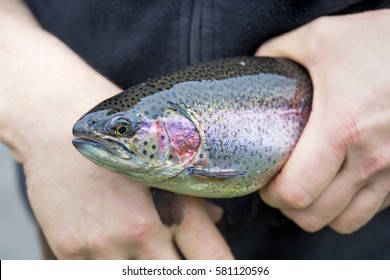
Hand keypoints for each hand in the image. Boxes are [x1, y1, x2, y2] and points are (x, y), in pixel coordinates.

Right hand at [0, 0, 232, 258]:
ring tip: (144, 251)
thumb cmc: (116, 136)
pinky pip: (96, 276)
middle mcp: (140, 231)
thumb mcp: (162, 159)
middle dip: (183, 270)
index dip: (222, 271)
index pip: (213, 260)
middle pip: (177, 276)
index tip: (221, 272)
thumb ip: (194, 196)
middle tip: (176, 255)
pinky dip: (112, 268)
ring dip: (144, 270)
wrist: (55, 126)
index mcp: (172, 206)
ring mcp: (102, 244)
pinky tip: (114, 252)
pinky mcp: (68, 250)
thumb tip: (216, 220)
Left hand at [256, 10, 389, 233]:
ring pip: (346, 221)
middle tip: (281, 186)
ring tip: (307, 190)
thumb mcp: (320, 38)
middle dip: (289, 207)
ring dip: (319, 212)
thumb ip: (278, 53)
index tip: (266, 181)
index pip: (296, 192)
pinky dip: (349, 206)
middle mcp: (370, 157)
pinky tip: (339, 184)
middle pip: (316, 215)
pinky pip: (373, 209)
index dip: (272, 194)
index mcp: (341, 129)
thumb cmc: (381, 41)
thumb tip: (256, 66)